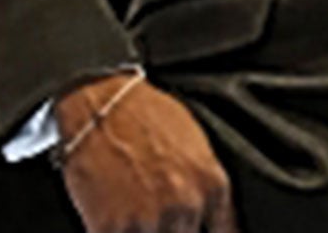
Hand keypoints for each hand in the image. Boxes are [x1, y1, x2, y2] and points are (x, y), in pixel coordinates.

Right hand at [56, 74, 237, 232]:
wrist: (102, 106)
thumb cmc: (147, 116)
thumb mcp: (196, 144)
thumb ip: (203, 182)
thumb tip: (206, 209)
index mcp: (213, 184)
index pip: (225, 231)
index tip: (198, 229)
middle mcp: (186, 206)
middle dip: (175, 229)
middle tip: (159, 214)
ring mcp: (148, 220)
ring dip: (148, 232)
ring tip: (138, 216)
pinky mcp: (109, 228)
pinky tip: (114, 224)